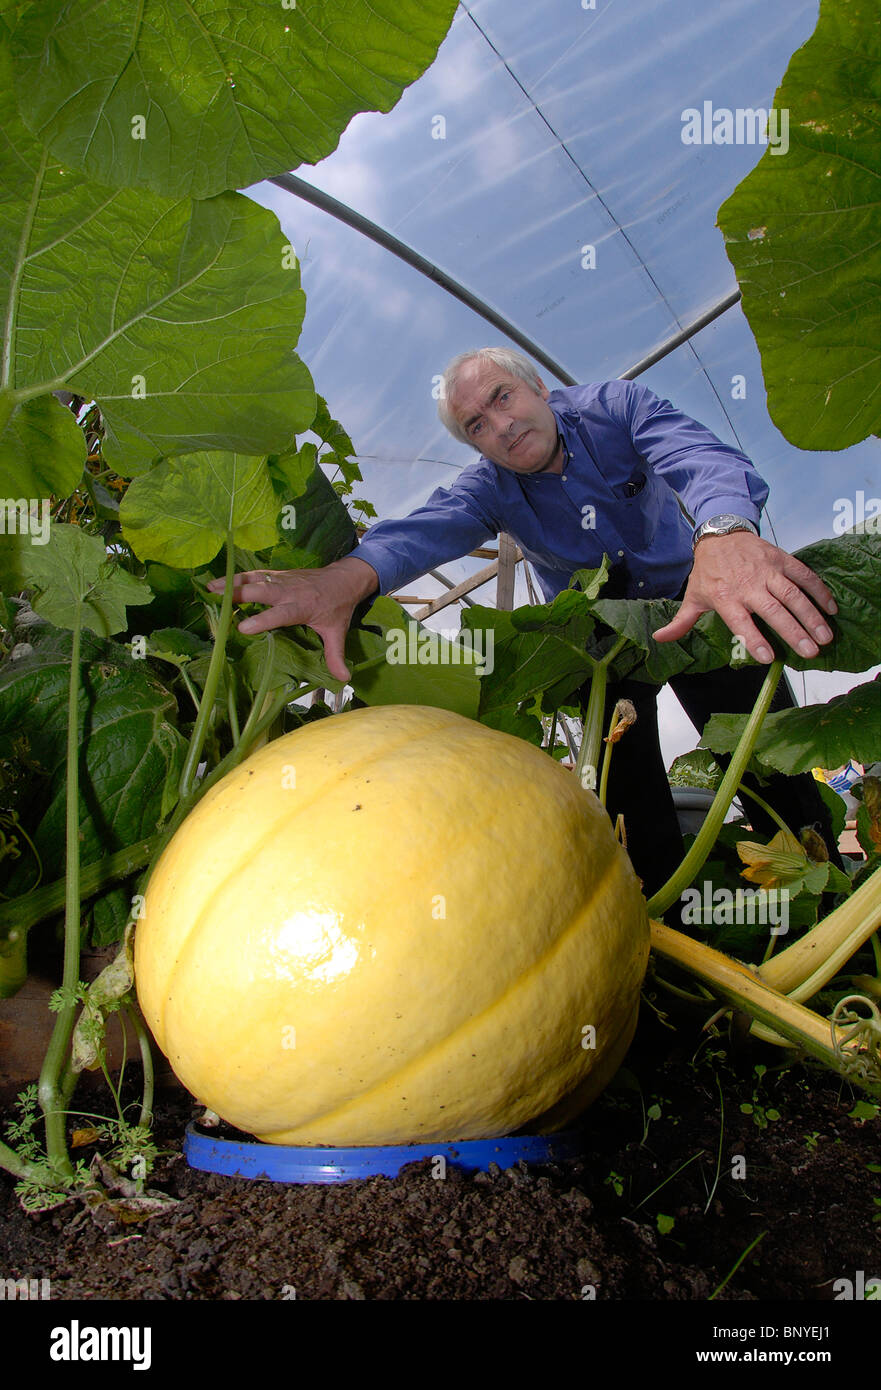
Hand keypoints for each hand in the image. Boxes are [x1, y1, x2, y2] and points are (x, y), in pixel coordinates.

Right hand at [206, 556, 378, 682]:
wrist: (344, 579)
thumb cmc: (338, 607)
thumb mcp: (337, 631)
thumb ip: (336, 655)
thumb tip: (343, 678)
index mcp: (304, 606)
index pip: (281, 613)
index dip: (263, 620)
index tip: (243, 628)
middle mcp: (290, 591)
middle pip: (262, 590)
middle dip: (240, 594)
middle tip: (216, 599)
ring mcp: (282, 580)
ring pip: (255, 579)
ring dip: (232, 582)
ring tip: (209, 588)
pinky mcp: (277, 574)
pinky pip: (255, 574)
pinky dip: (237, 577)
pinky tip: (218, 582)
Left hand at [652, 531, 837, 662]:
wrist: (720, 533)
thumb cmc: (708, 571)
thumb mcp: (693, 595)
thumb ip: (682, 621)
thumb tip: (660, 639)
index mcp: (726, 597)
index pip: (740, 621)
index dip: (753, 638)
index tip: (768, 657)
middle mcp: (748, 584)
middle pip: (773, 610)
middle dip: (793, 631)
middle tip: (810, 652)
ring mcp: (767, 570)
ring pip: (792, 594)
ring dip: (811, 615)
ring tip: (825, 636)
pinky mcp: (781, 559)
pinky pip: (803, 575)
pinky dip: (818, 590)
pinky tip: (831, 608)